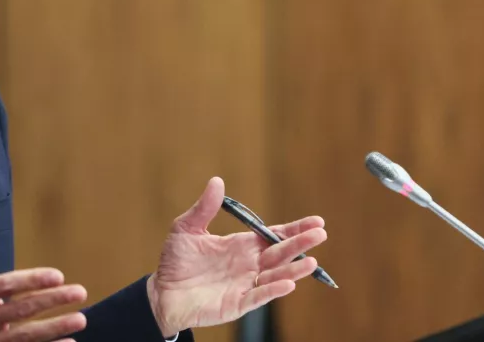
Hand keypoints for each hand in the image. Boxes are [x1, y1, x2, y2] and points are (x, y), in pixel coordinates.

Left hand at [147, 177, 327, 335]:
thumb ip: (204, 207)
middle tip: (320, 234)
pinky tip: (287, 283)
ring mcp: (245, 284)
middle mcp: (248, 265)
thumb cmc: (176, 261)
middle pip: (279, 253)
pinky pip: (258, 296)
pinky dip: (273, 290)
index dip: (293, 229)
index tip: (315, 222)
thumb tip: (217, 181)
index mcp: (240, 246)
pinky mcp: (237, 303)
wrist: (163, 292)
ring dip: (293, 269)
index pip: (273, 235)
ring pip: (275, 276)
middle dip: (299, 244)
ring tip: (310, 261)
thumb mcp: (186, 228)